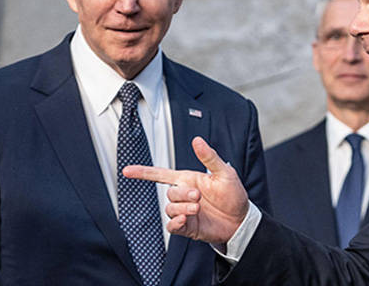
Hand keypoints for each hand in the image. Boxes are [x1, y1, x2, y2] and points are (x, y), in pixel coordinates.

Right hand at [122, 137, 248, 244]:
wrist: (241, 221)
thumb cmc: (234, 195)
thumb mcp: (225, 173)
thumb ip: (209, 157)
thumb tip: (197, 140)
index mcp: (189, 180)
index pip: (161, 174)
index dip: (143, 172)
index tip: (127, 171)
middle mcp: (184, 195)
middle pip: (169, 193)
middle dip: (182, 194)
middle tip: (198, 196)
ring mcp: (184, 212)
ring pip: (169, 209)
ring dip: (182, 208)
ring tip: (198, 208)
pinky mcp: (187, 227)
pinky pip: (172, 226)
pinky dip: (175, 223)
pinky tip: (185, 220)